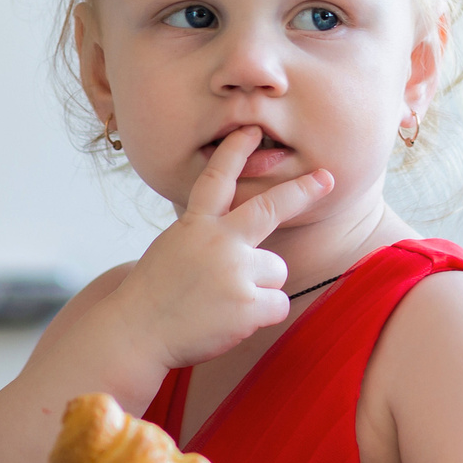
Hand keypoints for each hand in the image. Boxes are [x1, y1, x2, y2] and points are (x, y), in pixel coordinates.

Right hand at [106, 129, 331, 368]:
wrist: (135, 333)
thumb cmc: (153, 295)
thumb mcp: (173, 248)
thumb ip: (206, 236)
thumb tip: (241, 238)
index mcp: (195, 225)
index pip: (217, 180)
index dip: (235, 152)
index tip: (252, 129)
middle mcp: (218, 242)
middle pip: (269, 209)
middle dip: (301, 191)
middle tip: (327, 178)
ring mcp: (234, 271)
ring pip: (276, 270)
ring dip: (260, 287)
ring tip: (225, 303)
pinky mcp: (247, 304)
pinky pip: (278, 304)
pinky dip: (262, 315)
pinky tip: (232, 321)